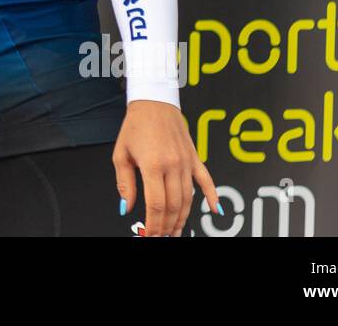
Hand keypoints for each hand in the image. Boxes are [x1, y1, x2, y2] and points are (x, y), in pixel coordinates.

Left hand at [112, 99, 219, 235]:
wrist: (154, 102)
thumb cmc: (136, 125)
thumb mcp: (121, 154)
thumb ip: (125, 183)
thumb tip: (127, 207)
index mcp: (153, 165)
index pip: (156, 205)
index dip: (154, 224)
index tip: (149, 235)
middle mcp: (172, 164)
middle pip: (174, 205)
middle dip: (167, 226)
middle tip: (161, 237)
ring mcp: (186, 162)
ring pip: (189, 198)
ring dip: (183, 218)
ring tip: (176, 232)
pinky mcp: (195, 157)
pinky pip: (207, 180)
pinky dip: (213, 196)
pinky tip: (216, 210)